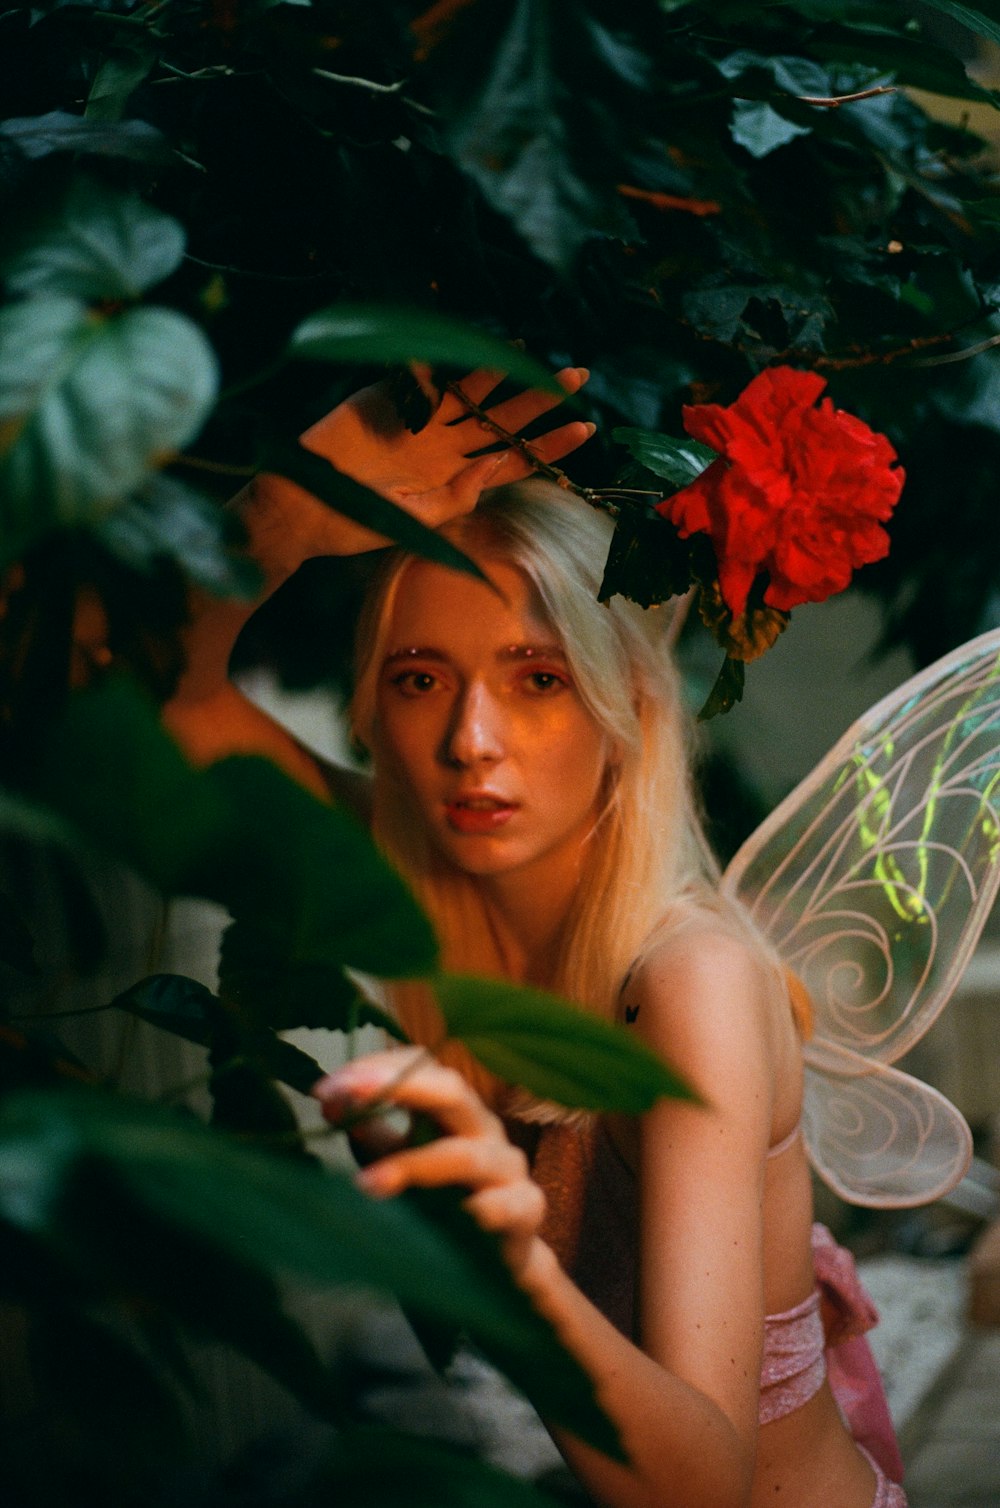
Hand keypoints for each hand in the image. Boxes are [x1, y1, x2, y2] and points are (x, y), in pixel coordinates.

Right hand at [253, 365, 592, 564]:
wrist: (300, 507)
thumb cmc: (357, 525)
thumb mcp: (418, 523)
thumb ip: (460, 497)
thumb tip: (498, 464)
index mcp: (455, 480)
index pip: (514, 460)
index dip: (550, 446)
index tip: (585, 429)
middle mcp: (445, 447)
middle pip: (503, 419)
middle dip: (540, 398)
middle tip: (579, 376)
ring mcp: (420, 420)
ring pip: (472, 392)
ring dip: (504, 373)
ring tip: (537, 354)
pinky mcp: (390, 398)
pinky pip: (428, 375)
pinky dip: (453, 361)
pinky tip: (484, 346)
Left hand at [314, 1048, 547, 1283]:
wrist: (495, 1269)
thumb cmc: (443, 1207)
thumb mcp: (399, 1164)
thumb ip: (370, 1133)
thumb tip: (330, 1101)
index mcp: (454, 1111)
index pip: (422, 1067)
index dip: (377, 1068)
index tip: (327, 1087)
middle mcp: (483, 1129)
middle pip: (451, 1092)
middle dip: (398, 1087)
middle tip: (347, 1093)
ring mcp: (508, 1167)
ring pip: (467, 1156)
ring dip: (415, 1166)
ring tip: (369, 1184)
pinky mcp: (526, 1209)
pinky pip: (507, 1205)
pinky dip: (483, 1210)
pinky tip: (462, 1217)